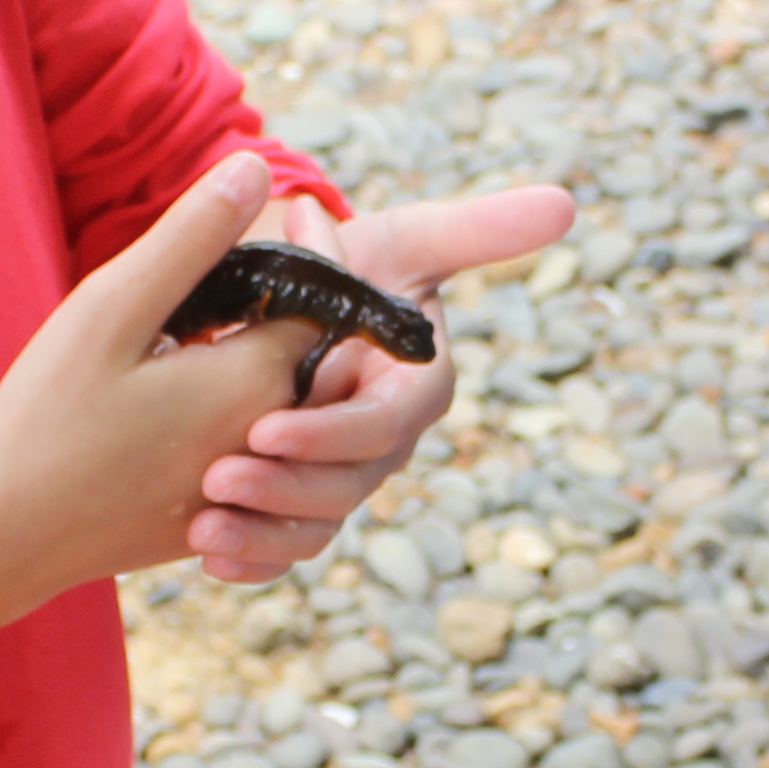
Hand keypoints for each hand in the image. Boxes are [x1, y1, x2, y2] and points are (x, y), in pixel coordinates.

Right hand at [0, 157, 299, 604]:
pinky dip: (240, 399)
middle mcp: (274, 439)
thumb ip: (191, 239)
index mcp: (259, 382)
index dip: (311, 249)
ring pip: (288, 395)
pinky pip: (260, 441)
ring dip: (265, 347)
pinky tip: (182, 377)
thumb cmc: (49, 420)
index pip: (328, 297)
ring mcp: (250, 484)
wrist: (3, 541)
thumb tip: (258, 167)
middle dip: (295, 297)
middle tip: (254, 256)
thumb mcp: (112, 310)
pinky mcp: (221, 511)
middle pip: (317, 348)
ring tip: (212, 313)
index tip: (287, 212)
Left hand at [190, 187, 575, 581]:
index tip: (265, 428)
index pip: (383, 425)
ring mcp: (344, 476)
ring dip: (263, 536)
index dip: (329, 435)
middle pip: (346, 486)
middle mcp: (385, 441)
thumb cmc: (354, 262)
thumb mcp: (408, 239)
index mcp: (415, 388)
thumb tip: (565, 204)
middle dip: (283, 488)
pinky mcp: (303, 504)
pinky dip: (254, 562)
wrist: (294, 297)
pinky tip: (211, 564)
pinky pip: (287, 548)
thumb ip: (478, 229)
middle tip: (217, 476)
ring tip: (203, 531)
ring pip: (317, 526)